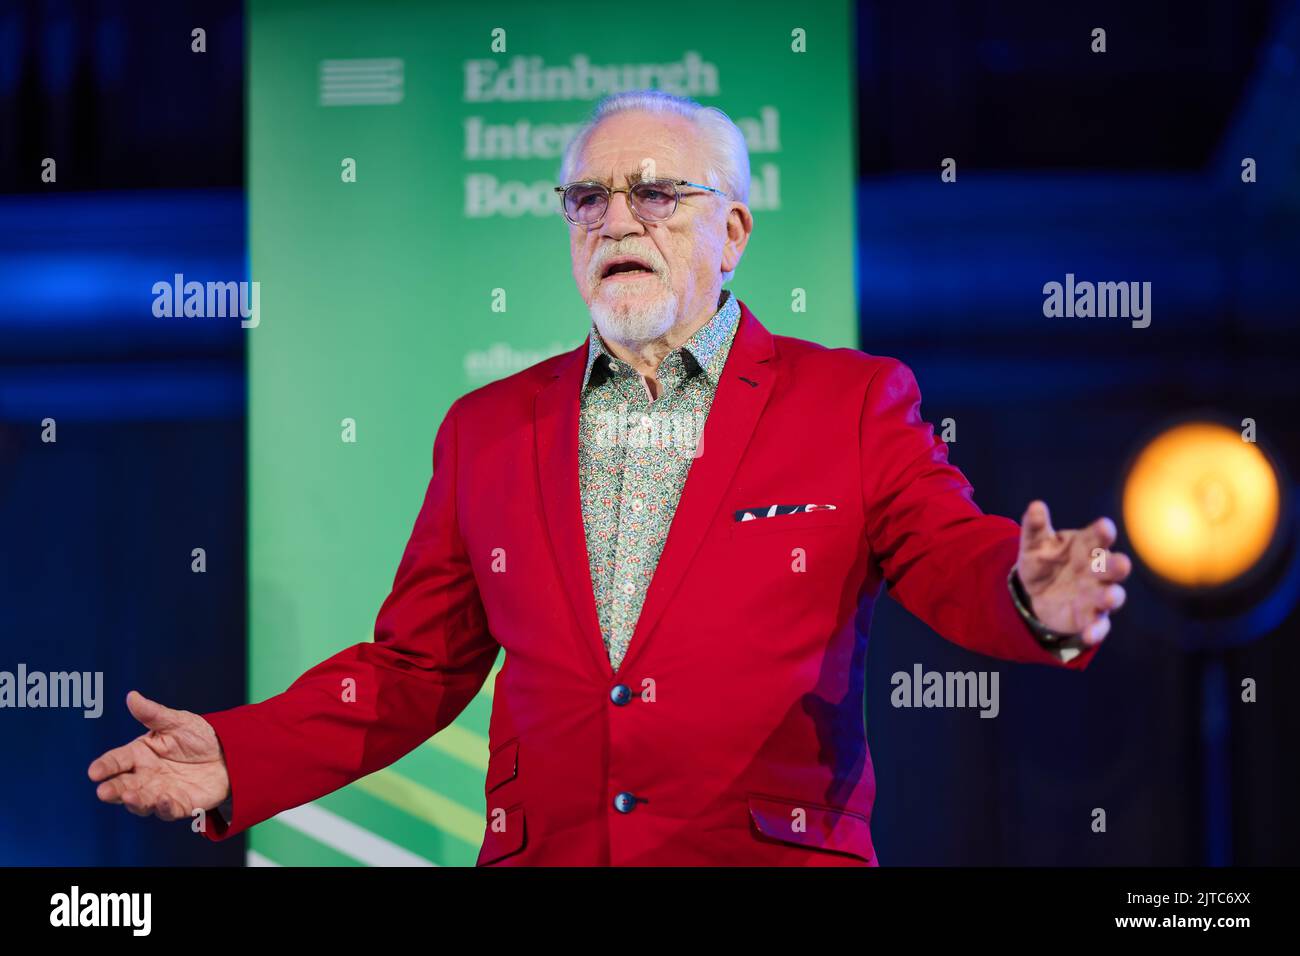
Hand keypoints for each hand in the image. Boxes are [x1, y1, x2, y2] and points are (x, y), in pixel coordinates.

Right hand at [88, 690, 229, 823]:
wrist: (230, 751)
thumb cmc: (198, 735)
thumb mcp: (177, 721)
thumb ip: (153, 714)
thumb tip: (131, 696)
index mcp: (140, 754)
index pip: (116, 760)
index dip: (104, 766)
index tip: (94, 772)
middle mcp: (146, 776)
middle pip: (123, 786)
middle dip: (113, 790)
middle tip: (103, 792)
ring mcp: (161, 792)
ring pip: (142, 802)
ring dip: (135, 801)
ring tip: (130, 797)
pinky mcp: (181, 805)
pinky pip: (170, 810)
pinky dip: (165, 807)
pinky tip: (162, 800)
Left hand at [1015, 500, 1131, 645]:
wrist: (1037, 592)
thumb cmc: (1043, 560)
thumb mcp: (1033, 544)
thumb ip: (1034, 527)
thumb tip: (1035, 506)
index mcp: (1086, 546)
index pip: (1098, 536)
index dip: (1102, 532)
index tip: (1104, 527)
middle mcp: (1097, 570)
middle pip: (1112, 566)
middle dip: (1116, 565)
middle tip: (1120, 563)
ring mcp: (1096, 595)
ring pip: (1112, 596)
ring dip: (1112, 597)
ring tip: (1109, 597)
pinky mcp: (1090, 618)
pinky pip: (1098, 626)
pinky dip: (1096, 631)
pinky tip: (1088, 635)